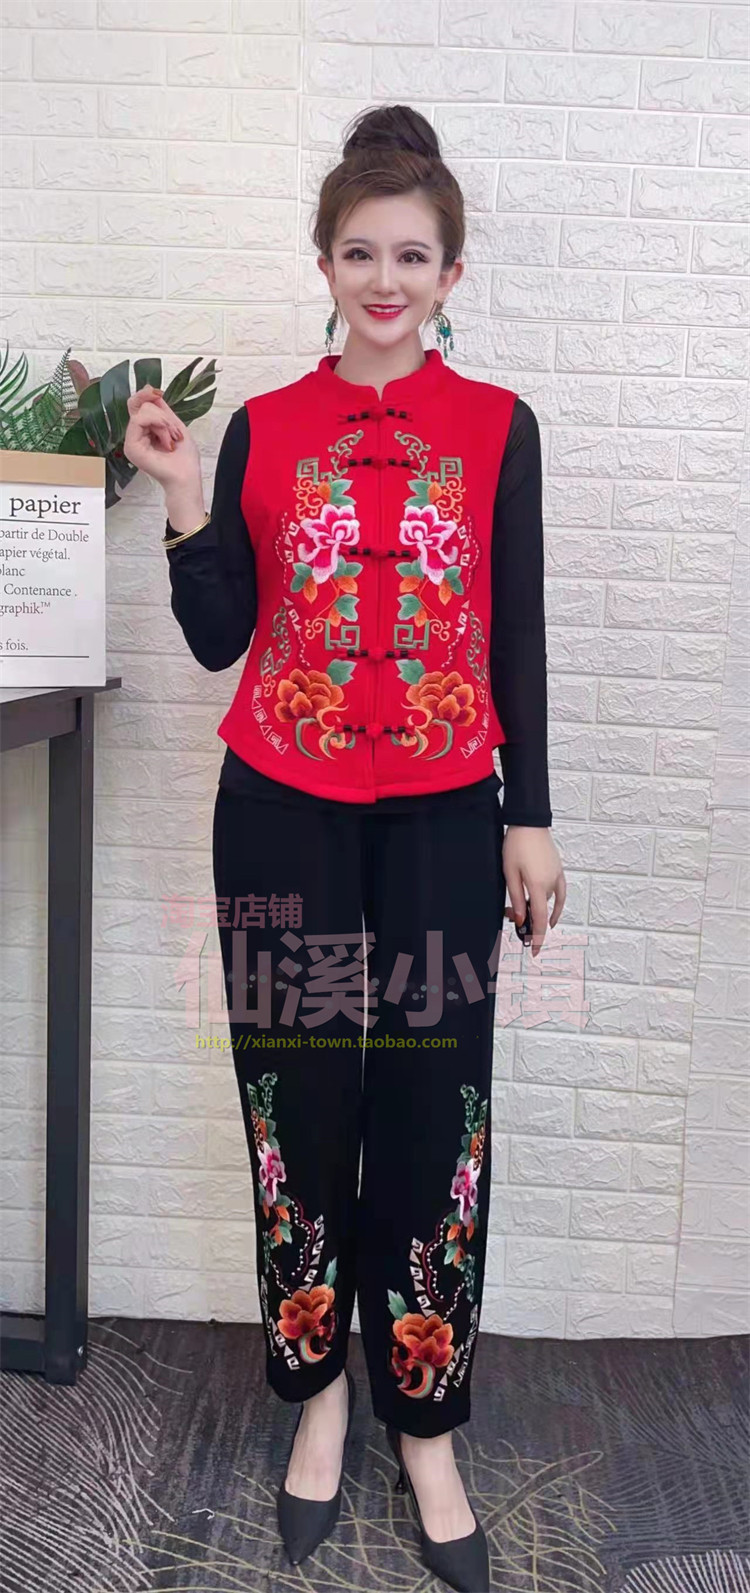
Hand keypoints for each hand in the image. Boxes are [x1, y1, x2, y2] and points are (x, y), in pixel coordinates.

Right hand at [123, 383, 200, 490]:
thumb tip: (150, 390)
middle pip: (140, 405)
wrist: (186, 477)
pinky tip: (166, 440)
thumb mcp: (174, 425)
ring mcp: (131, 442)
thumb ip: (162, 409)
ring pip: (142, 411)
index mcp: (143, 431)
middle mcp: (135, 435)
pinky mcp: (131, 446)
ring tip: (171, 440)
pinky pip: (139, 420)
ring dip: (163, 422)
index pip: (138, 405)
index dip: (146, 395)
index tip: (158, 392)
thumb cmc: (184, 458)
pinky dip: (158, 424)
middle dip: (162, 414)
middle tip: (173, 433)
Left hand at [502, 827, 565, 957]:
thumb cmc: (516, 845)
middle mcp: (552, 883)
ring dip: (535, 908)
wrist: (529, 823)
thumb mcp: (510, 873)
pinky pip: (560, 894)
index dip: (537, 938)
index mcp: (538, 885)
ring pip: (547, 902)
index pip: (540, 920)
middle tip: (509, 915)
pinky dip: (556, 906)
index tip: (534, 952)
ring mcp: (557, 877)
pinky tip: (552, 914)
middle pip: (541, 911)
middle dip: (526, 918)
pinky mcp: (559, 871)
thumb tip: (520, 919)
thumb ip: (516, 898)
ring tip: (517, 905)